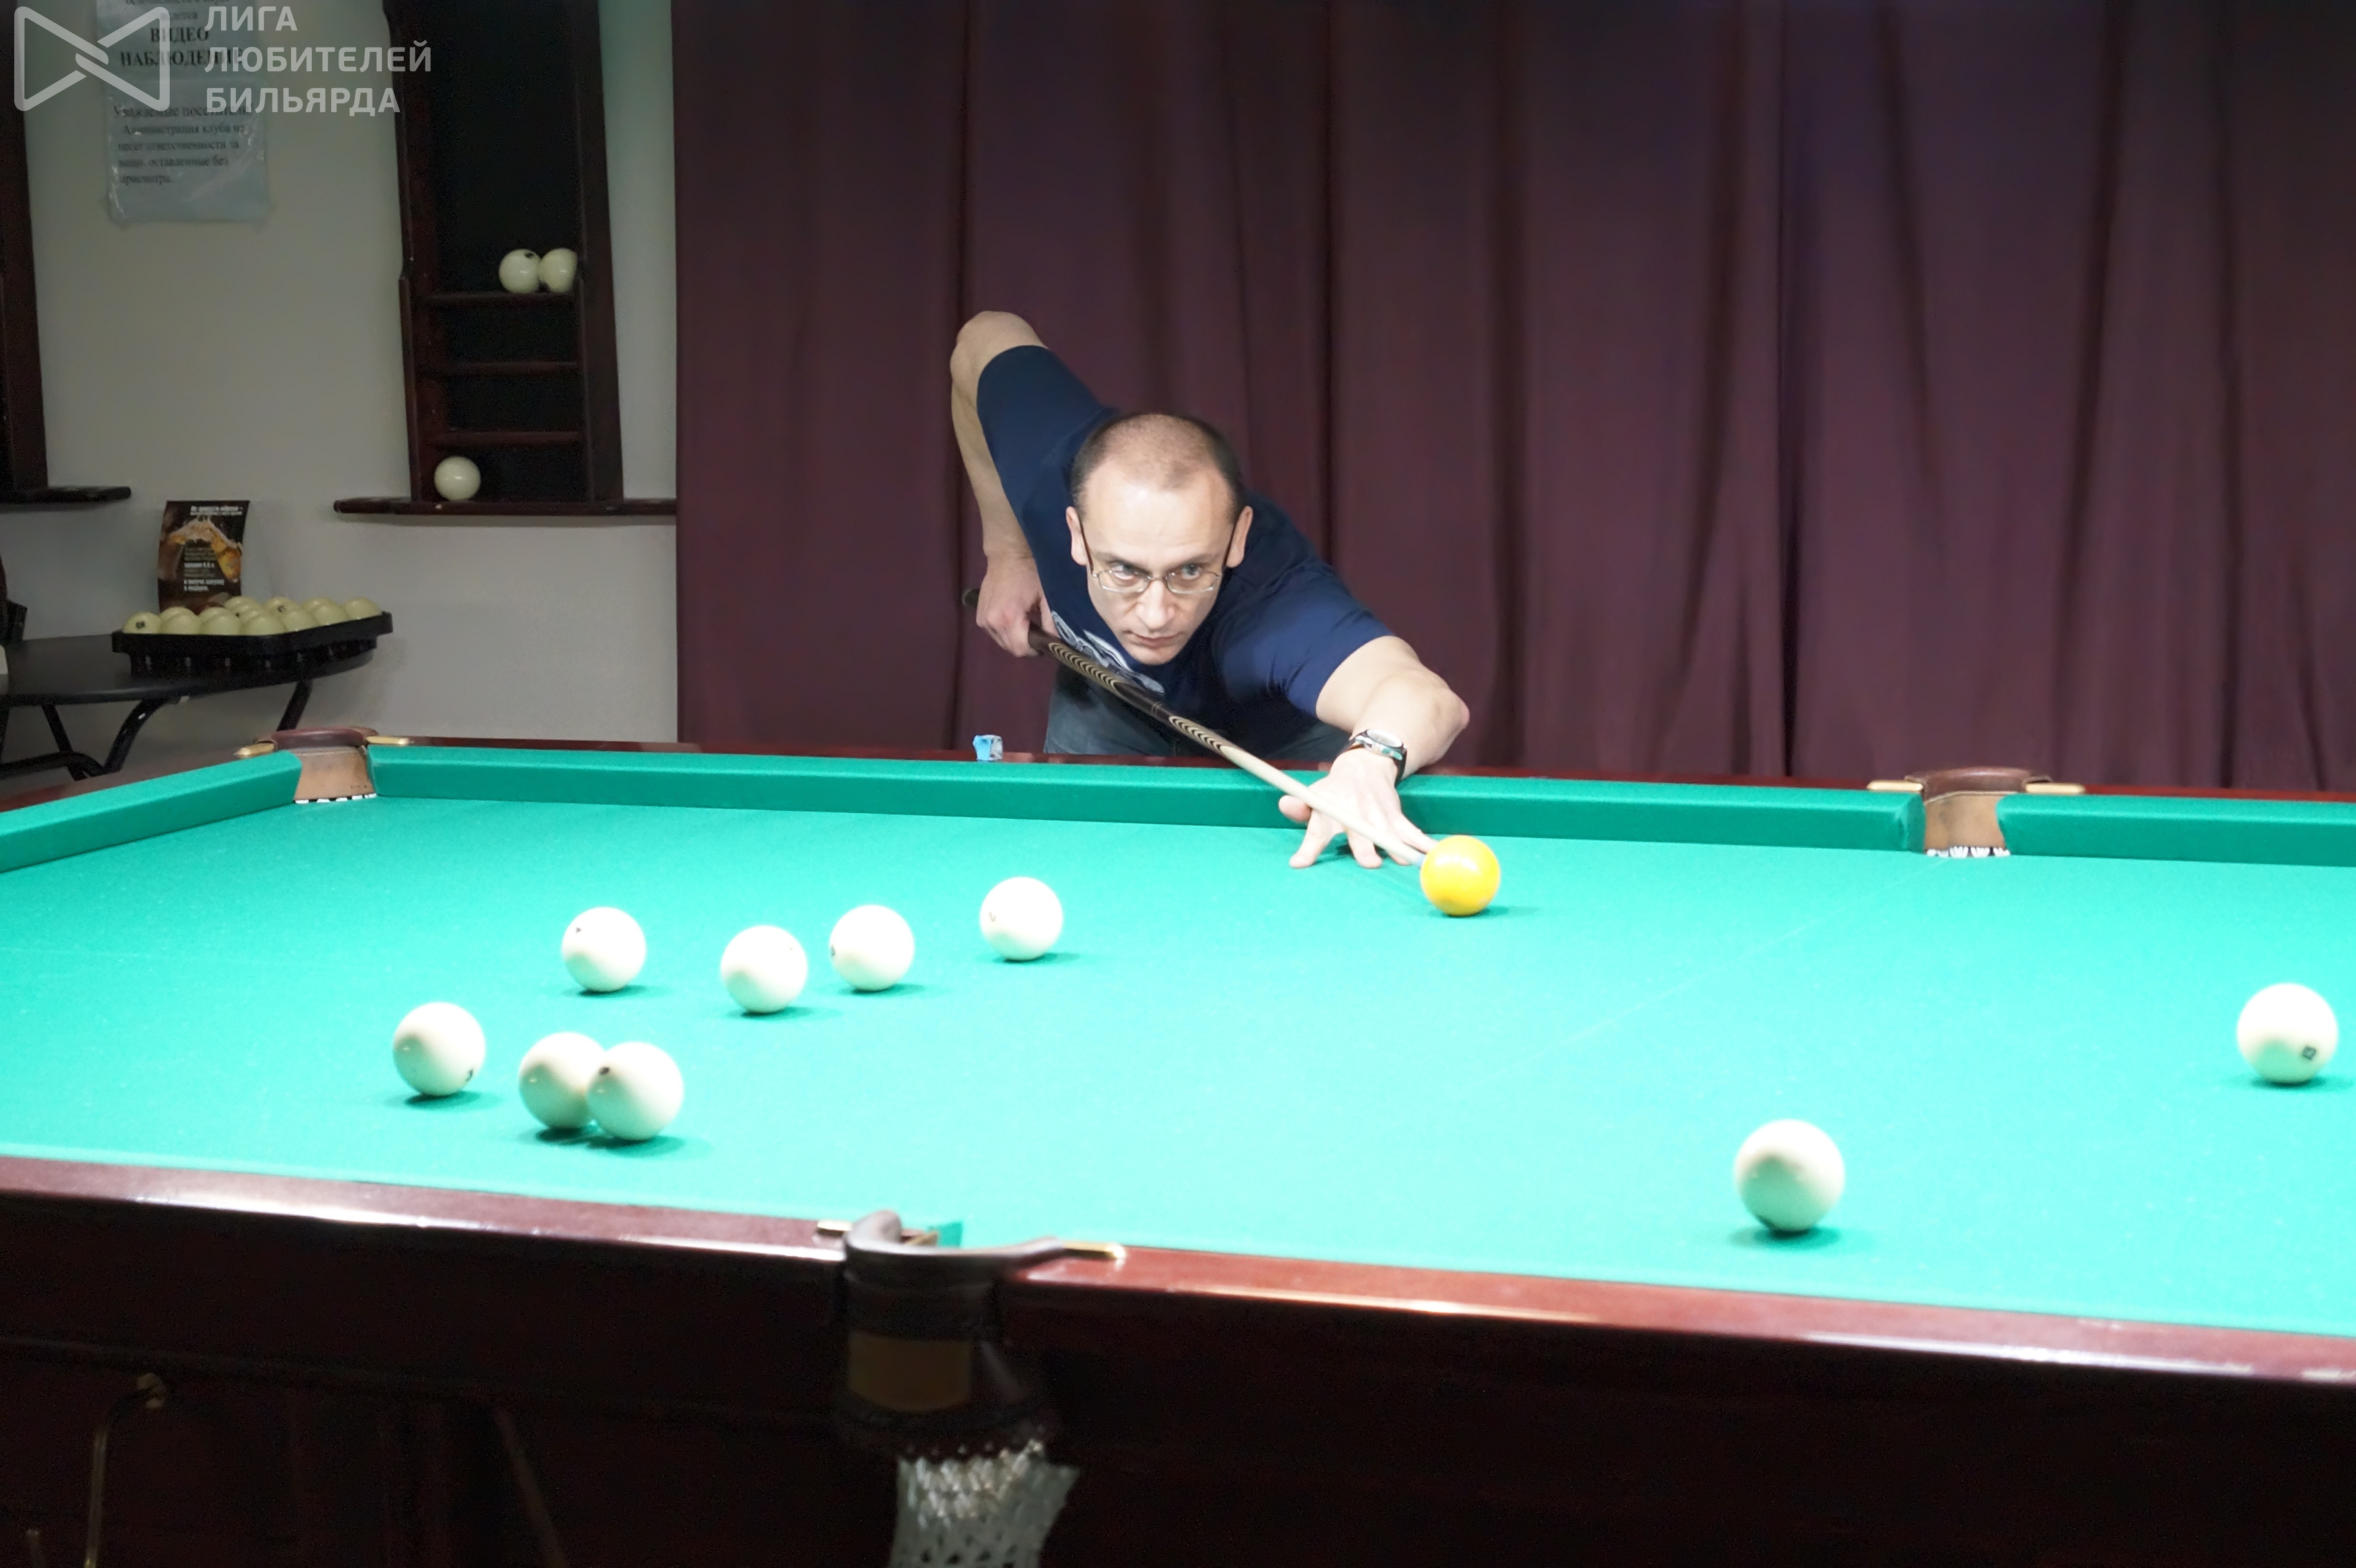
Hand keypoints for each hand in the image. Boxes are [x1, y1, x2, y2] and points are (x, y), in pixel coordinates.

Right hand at [975, 555, 1047, 656]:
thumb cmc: (1030, 571)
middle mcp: (991, 622)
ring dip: (1016, 639)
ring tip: (1027, 623)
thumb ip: (1052, 622)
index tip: (1046, 640)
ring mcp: (983, 620)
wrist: (1008, 554)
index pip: (1021, 649)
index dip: (1036, 650)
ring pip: (1003, 643)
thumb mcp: (1047, 596)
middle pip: (1012, 649)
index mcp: (1008, 618)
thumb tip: (1058, 643)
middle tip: (1039, 631)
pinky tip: (1015, 619)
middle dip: (1027, 645)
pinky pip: (995, 634)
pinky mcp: (980, 616)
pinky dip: (1006, 632)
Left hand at [1280, 748, 1436, 868]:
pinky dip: (1425, 845)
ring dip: (1399, 849)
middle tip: (1371, 863)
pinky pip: (1413, 833)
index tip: (1299, 863)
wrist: (1363, 767)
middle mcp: (1355, 815)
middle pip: (1360, 834)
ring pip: (1390, 835)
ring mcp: (1378, 817)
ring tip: (1409, 863)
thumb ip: (1299, 807)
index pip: (1316, 832)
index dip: (1308, 849)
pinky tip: (1435, 856)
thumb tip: (1284, 804)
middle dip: (1366, 849)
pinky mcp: (1396, 818)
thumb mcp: (1313, 797)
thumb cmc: (1334, 791)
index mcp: (1330, 812)